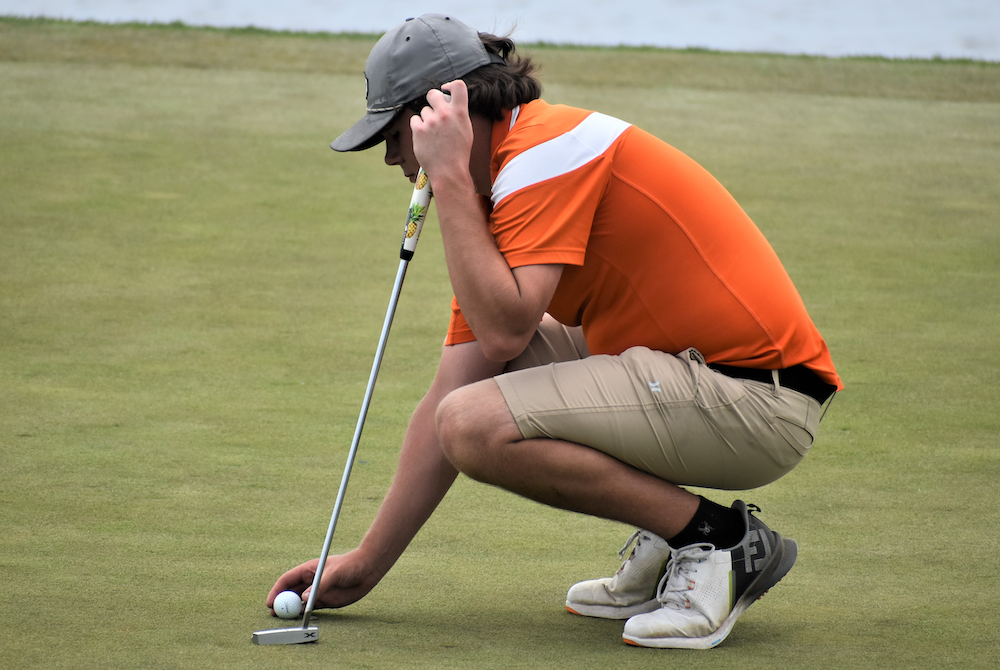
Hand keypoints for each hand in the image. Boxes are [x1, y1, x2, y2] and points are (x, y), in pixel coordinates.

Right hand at [265, 550, 381, 615]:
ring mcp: (317, 592)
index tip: (270, 602)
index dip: (277, 590)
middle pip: (290, 593)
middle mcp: (310, 582)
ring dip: (292, 610)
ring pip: (300, 602)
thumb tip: (304, 599)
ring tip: (286, 619)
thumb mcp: (334, 573)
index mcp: (309, 570)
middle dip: (281, 603)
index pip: (287, 580)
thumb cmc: (350, 565)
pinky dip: (304, 614)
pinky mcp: (326, 601)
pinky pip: (311, 609)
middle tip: (274, 614)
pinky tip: (301, 619)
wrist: (368, 570)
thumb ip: (320, 586)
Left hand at [409, 80, 473, 183]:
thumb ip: (458, 113)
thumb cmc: (459, 152)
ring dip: (427, 119)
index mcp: (460, 113)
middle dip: (432, 100)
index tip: (446, 90)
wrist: (449, 172)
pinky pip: (415, 120)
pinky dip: (418, 127)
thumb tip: (448, 101)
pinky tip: (425, 137)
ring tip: (434, 135)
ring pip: (424, 111)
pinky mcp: (418, 130)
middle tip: (435, 111)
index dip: (450, 85)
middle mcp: (445, 114)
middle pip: (433, 93)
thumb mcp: (466, 129)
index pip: (458, 85)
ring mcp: (430, 122)